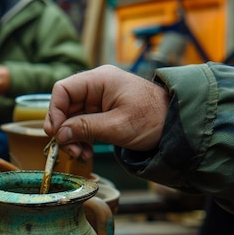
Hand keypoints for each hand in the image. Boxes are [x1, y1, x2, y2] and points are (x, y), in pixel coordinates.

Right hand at [43, 65, 170, 160]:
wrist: (178, 126)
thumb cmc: (154, 119)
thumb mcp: (117, 126)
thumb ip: (85, 128)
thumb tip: (59, 135)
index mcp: (100, 80)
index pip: (63, 90)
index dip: (55, 111)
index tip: (55, 133)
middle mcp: (97, 87)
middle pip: (66, 106)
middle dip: (65, 130)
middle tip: (69, 149)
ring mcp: (99, 101)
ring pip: (72, 118)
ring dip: (72, 138)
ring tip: (80, 154)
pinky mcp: (103, 114)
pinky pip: (83, 125)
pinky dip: (81, 139)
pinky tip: (86, 152)